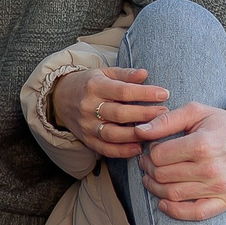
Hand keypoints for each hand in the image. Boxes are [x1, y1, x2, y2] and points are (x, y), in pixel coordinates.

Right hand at [52, 65, 170, 159]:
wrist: (60, 99)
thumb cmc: (89, 84)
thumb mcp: (104, 72)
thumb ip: (125, 74)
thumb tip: (145, 74)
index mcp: (94, 86)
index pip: (123, 91)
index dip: (144, 93)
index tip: (164, 94)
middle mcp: (88, 107)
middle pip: (119, 114)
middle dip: (144, 114)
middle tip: (165, 114)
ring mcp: (87, 125)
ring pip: (113, 134)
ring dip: (136, 135)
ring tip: (155, 131)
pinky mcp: (86, 140)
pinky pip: (105, 149)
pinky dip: (122, 151)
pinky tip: (138, 148)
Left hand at [132, 104, 225, 220]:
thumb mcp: (198, 112)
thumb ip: (167, 120)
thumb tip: (139, 131)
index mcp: (203, 144)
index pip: (159, 155)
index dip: (150, 152)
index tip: (153, 149)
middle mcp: (210, 168)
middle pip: (162, 175)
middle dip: (149, 169)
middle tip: (149, 163)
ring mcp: (219, 187)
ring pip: (172, 194)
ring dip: (155, 188)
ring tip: (153, 178)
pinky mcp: (225, 201)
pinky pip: (193, 213)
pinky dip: (173, 211)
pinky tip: (163, 203)